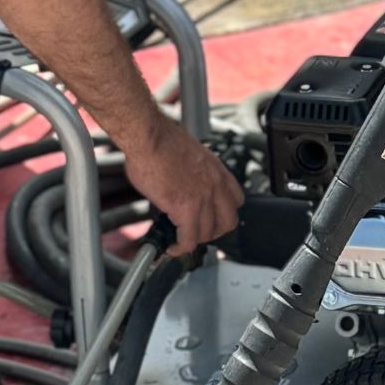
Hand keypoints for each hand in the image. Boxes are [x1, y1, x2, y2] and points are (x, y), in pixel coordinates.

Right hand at [121, 113, 243, 255]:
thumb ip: (193, 175)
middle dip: (213, 232)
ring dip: (194, 240)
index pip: (236, 200)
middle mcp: (215, 185)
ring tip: (180, 240)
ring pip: (208, 234)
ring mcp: (202, 198)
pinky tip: (171, 246)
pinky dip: (180, 247)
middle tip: (197, 233)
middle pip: (228, 222)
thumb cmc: (160, 140)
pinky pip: (188, 240)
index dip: (223, 213)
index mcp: (217, 170)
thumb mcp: (189, 156)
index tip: (212, 217)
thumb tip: (182, 188)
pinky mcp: (184, 209)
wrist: (149, 136)